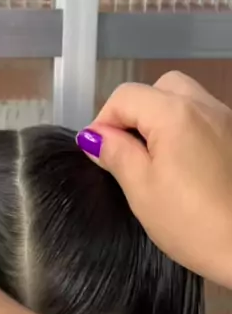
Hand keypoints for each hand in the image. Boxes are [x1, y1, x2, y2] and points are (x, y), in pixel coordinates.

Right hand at [77, 72, 231, 284]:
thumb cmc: (192, 224)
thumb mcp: (142, 190)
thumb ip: (116, 154)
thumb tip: (94, 137)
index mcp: (175, 114)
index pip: (126, 97)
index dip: (103, 121)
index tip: (97, 153)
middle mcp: (205, 106)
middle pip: (158, 89)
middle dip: (135, 114)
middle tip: (124, 152)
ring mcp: (226, 120)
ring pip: (184, 101)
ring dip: (160, 120)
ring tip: (152, 160)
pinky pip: (203, 120)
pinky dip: (184, 131)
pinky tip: (181, 167)